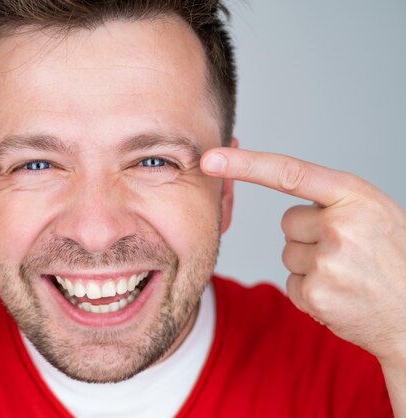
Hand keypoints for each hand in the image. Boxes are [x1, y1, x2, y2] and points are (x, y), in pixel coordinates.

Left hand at [201, 148, 405, 362]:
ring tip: (349, 275)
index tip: (211, 159)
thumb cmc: (395, 259)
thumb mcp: (374, 213)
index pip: (289, 172)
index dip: (245, 164)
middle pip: (287, 222)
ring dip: (311, 265)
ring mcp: (327, 261)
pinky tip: (342, 294)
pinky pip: (291, 283)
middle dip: (309, 236)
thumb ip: (332, 200)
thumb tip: (280, 186)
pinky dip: (311, 291)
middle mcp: (339, 225)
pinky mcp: (316, 293)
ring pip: (288, 254)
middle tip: (348, 252)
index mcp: (354, 196)